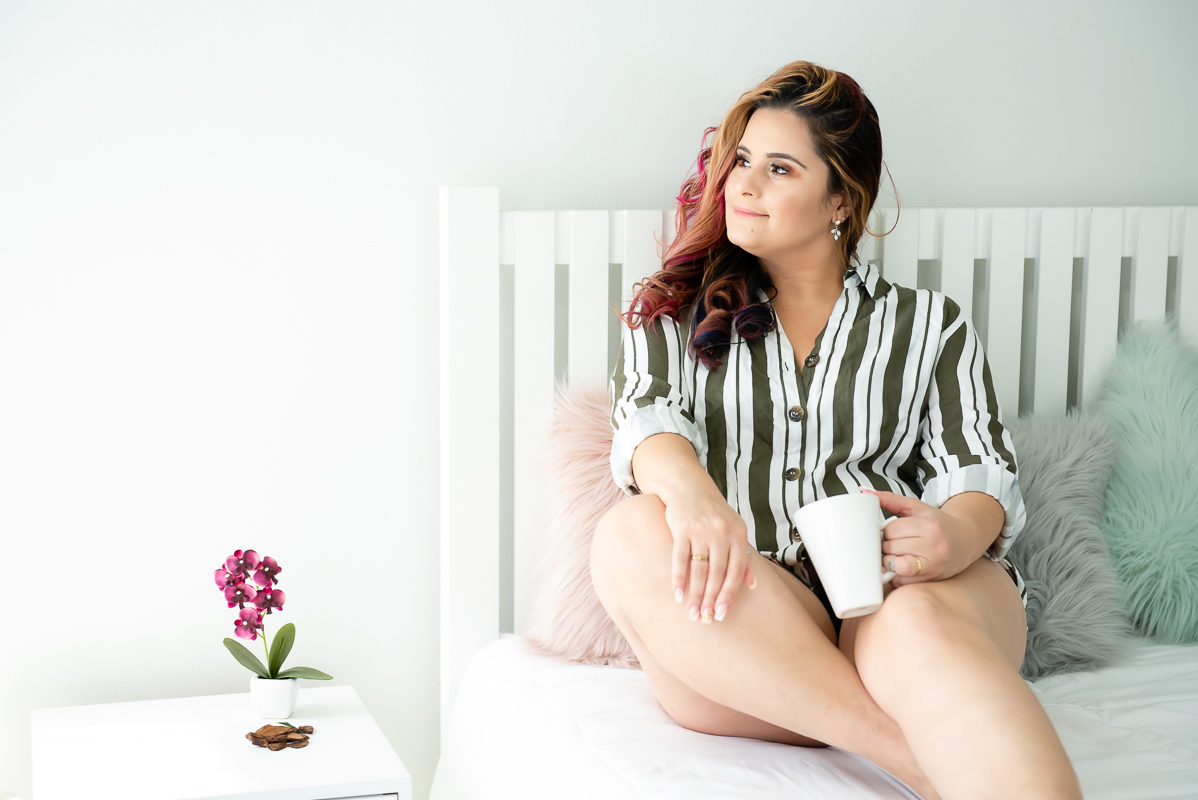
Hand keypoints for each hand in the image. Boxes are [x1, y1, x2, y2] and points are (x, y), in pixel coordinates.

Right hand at [662, 483, 756, 623]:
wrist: (688, 487)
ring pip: (700, 569)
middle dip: (711, 599)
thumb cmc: (713, 513)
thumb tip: (753, 585)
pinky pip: (680, 558)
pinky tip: (678, 594)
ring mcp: (701, 530)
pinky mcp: (682, 528)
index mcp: (738, 534)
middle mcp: (722, 532)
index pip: (736, 570)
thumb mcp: (734, 529)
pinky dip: (679, 578)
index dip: (729, 594)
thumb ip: (743, 556)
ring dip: (695, 594)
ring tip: (692, 612)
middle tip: (705, 618)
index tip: (721, 613)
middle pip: (718, 573)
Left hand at [863, 489, 979, 585]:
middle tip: (892, 544)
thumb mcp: (916, 508)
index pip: (891, 530)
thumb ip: (890, 499)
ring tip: (896, 555)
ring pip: (895, 565)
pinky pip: (902, 580)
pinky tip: (901, 567)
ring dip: (889, 561)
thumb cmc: (937, 523)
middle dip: (886, 546)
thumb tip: (863, 491)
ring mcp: (933, 565)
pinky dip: (896, 575)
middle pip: (891, 547)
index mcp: (928, 526)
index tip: (889, 532)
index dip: (885, 532)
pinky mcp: (931, 578)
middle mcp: (934, 546)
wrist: (966, 540)